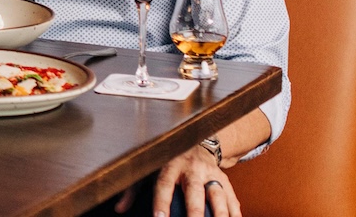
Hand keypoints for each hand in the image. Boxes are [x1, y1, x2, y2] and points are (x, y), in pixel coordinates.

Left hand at [113, 145, 237, 216]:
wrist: (197, 145)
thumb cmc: (167, 162)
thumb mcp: (148, 170)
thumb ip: (132, 190)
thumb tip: (120, 209)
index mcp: (170, 164)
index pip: (164, 184)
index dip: (162, 202)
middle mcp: (193, 168)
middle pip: (195, 191)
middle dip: (195, 212)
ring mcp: (212, 175)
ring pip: (219, 196)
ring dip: (221, 216)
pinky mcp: (226, 182)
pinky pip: (233, 201)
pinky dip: (235, 215)